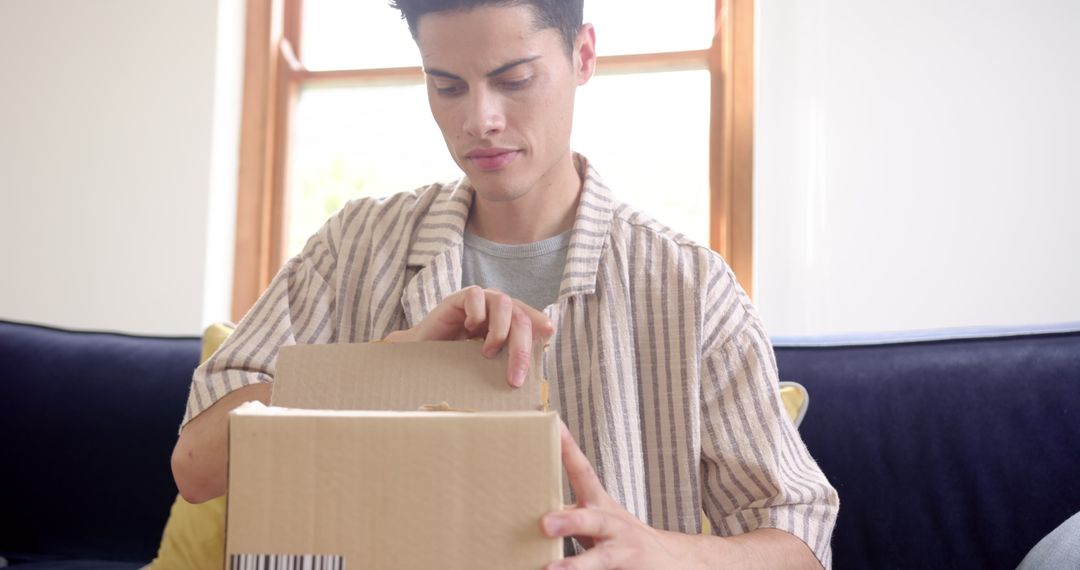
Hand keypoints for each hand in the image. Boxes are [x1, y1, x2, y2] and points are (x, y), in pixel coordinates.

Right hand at [384, 286, 553, 386]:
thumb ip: (506, 365)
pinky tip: (468, 329)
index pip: (531, 319)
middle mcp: (497, 308)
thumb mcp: (487, 365)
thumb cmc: (456, 362)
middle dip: (521, 349)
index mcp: (509, 321)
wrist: (422, 355)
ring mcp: (479, 301)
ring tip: (487, 353)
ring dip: (499, 332)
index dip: (540, 324)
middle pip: (520, 317)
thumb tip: (527, 386)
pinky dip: (476, 314)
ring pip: (503, 303)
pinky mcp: (458, 298)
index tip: (549, 335)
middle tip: (514, 378)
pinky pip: (475, 296)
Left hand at [540, 422, 702, 569]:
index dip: (568, 447)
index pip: (583, 470)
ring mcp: (622, 549)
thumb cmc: (620, 538)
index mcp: (599, 504)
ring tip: (551, 569)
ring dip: (576, 563)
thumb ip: (570, 513)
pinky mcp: (627, 567)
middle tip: (544, 523)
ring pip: (600, 556)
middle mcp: (612, 524)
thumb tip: (530, 510)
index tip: (552, 424)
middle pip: (591, 519)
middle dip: (569, 521)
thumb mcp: (599, 517)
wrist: (671, 560)